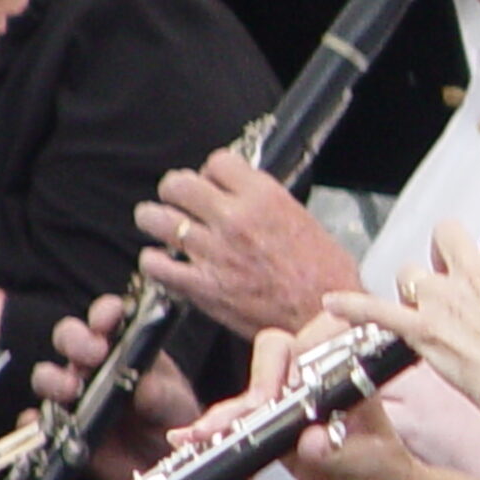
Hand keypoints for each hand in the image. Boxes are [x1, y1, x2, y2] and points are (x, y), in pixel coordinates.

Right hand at [29, 293, 202, 479]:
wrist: (162, 462)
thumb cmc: (173, 421)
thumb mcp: (176, 405)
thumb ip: (162, 395)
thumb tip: (144, 386)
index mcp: (126, 345)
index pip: (107, 316)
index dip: (103, 313)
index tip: (107, 322)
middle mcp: (95, 364)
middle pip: (68, 337)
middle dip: (75, 340)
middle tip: (93, 355)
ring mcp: (74, 394)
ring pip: (47, 376)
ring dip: (52, 378)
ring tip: (71, 391)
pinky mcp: (61, 426)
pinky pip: (37, 421)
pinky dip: (34, 421)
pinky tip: (42, 423)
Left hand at [134, 148, 360, 336]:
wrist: (324, 317)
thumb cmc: (325, 275)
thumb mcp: (303, 220)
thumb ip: (266, 204)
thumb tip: (242, 197)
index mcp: (264, 197)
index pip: (217, 162)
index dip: (212, 172)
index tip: (213, 184)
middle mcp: (234, 218)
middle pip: (177, 183)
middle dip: (176, 191)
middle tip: (180, 202)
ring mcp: (214, 252)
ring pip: (155, 218)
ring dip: (155, 220)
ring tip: (160, 226)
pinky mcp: (202, 286)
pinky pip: (155, 264)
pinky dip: (154, 262)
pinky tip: (165, 263)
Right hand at [172, 311, 355, 449]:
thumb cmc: (386, 474)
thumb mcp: (370, 466)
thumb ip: (343, 453)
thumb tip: (312, 441)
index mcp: (352, 372)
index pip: (320, 340)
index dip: (300, 359)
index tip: (288, 391)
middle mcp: (320, 377)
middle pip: (277, 351)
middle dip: (259, 382)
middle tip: (255, 411)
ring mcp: (293, 397)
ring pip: (252, 384)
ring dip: (228, 409)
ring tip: (207, 432)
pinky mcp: (273, 421)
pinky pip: (239, 416)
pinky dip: (216, 426)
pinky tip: (191, 437)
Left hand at [323, 207, 479, 413]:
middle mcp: (472, 273)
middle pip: (447, 231)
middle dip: (448, 248)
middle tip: (457, 270)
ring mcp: (442, 300)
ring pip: (411, 270)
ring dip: (416, 283)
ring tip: (427, 303)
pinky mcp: (421, 329)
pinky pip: (377, 311)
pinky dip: (353, 307)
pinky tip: (334, 303)